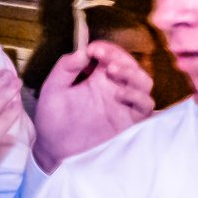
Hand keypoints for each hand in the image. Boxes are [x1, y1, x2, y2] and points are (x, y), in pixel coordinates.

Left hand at [33, 40, 151, 171]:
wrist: (54, 149)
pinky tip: (120, 94)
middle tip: (104, 57)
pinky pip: (145, 106)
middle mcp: (114, 88)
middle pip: (131, 66)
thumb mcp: (53, 89)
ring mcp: (123, 105)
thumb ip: (65, 68)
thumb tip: (83, 51)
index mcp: (97, 78)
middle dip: (120, 58)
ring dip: (132, 73)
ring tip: (113, 71)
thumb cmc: (53, 119)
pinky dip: (138, 97)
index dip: (107, 49)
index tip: (94, 49)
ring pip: (143, 83)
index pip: (111, 57)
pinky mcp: (128, 121)